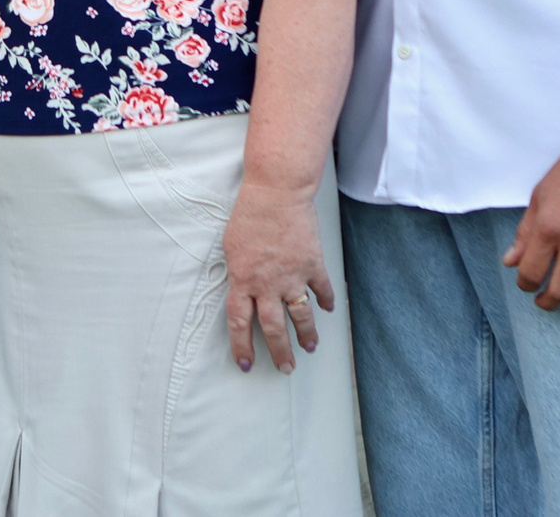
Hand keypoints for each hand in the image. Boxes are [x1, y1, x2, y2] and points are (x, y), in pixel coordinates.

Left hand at [223, 176, 333, 372]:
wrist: (277, 192)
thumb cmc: (250, 214)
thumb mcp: (231, 246)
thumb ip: (238, 273)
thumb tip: (242, 290)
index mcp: (243, 279)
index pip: (239, 322)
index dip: (242, 346)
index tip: (246, 364)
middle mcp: (268, 284)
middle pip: (273, 328)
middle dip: (280, 352)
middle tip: (285, 367)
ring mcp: (293, 276)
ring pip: (301, 316)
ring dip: (306, 334)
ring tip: (310, 347)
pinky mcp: (313, 265)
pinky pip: (322, 290)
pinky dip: (326, 300)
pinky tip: (328, 308)